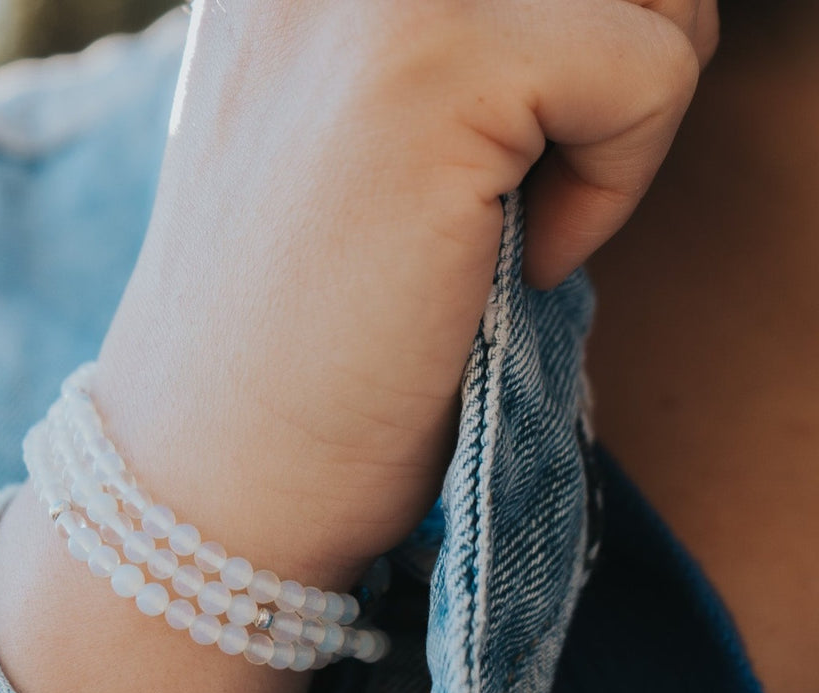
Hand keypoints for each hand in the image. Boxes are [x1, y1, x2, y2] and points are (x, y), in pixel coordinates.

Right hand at [95, 0, 715, 587]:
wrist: (218, 471)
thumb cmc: (304, 343)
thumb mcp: (359, 146)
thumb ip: (456, 53)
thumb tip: (620, 15)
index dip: (564, 39)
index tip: (498, 161)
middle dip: (617, 53)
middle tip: (534, 182)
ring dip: (624, 111)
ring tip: (515, 218)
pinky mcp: (432, 69)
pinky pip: (650, 69)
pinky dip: (618, 186)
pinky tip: (521, 264)